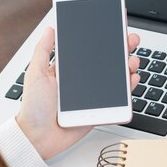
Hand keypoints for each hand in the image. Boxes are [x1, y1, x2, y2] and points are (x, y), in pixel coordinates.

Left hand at [16, 27, 140, 159]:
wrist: (38, 138)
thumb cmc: (33, 108)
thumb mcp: (35, 74)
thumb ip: (43, 50)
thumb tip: (50, 29)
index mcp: (69, 70)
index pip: (90, 50)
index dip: (103, 40)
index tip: (113, 28)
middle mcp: (83, 80)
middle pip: (107, 61)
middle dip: (121, 49)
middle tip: (130, 40)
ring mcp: (93, 95)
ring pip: (116, 77)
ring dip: (128, 66)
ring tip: (132, 60)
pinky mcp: (100, 109)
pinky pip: (118, 98)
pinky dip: (128, 87)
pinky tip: (132, 78)